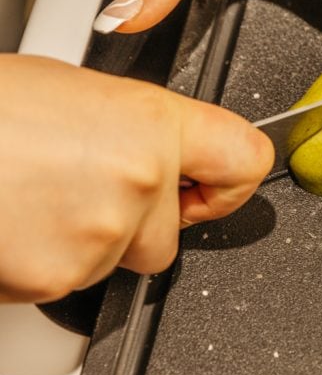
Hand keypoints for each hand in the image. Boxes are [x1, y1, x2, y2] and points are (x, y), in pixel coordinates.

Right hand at [0, 55, 272, 303]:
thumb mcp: (80, 92)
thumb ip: (140, 128)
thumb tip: (166, 151)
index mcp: (153, 125)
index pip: (245, 160)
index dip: (229, 182)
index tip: (212, 186)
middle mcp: (139, 181)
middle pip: (168, 235)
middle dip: (133, 223)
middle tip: (78, 186)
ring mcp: (98, 236)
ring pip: (114, 260)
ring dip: (82, 240)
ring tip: (32, 193)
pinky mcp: (55, 279)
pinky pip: (66, 282)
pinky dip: (42, 262)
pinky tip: (14, 219)